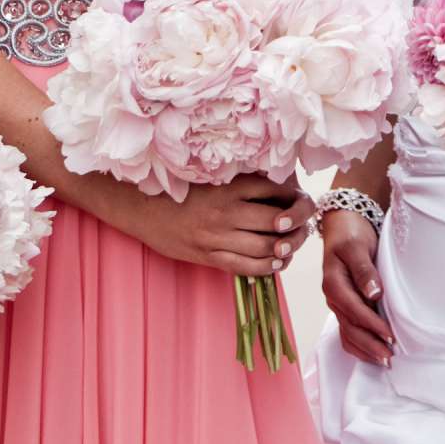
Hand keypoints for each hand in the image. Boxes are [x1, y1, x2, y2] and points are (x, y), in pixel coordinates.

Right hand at [127, 173, 315, 275]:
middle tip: (303, 225)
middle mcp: (226, 211)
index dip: (295, 196)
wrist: (141, 208)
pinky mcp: (208, 256)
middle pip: (277, 220)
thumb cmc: (179, 189)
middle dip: (298, 225)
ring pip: (265, 247)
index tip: (300, 198)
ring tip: (291, 245)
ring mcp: (217, 236)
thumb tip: (281, 186)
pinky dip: (267, 267)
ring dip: (286, 248)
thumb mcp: (212, 176)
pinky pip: (246, 267)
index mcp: (228, 186)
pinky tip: (276, 262)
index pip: (276, 190)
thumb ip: (242, 181)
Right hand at [321, 206, 393, 365]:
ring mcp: (337, 303)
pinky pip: (347, 331)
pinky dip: (359, 345)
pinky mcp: (344, 305)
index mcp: (333, 284)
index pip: (354, 311)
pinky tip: (371, 353)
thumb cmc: (351, 234)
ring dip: (365, 349)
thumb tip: (373, 293)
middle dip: (370, 344)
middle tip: (389, 357)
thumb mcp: (357, 246)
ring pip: (348, 333)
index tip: (390, 335)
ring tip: (384, 361)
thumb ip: (364, 270)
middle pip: (350, 328)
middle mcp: (333, 297)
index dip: (372, 325)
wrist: (343, 226)